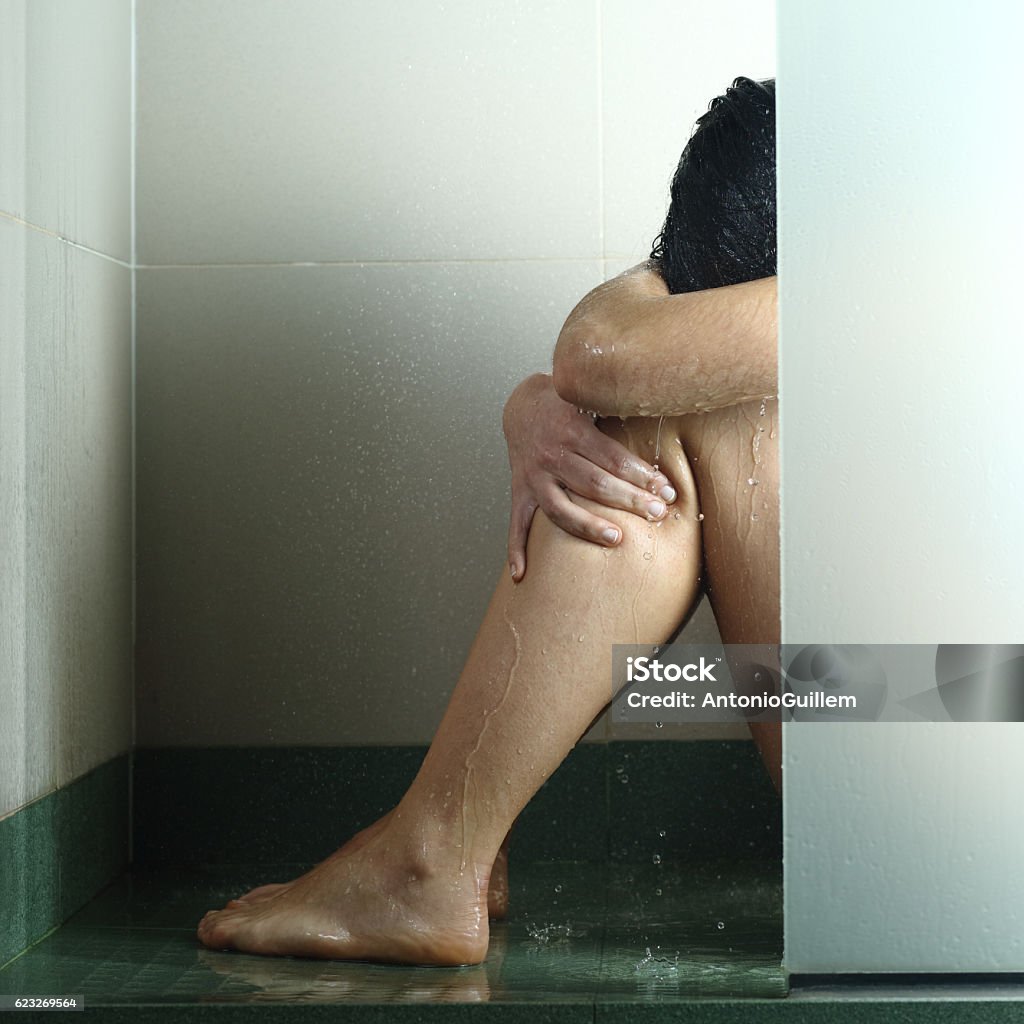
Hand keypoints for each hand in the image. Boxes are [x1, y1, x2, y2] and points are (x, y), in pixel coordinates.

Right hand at [502, 373, 675, 580]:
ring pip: (560, 508)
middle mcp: (551, 454)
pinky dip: (516, 550)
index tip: (668, 491)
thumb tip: (668, 421)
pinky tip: (521, 573)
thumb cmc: (567, 406)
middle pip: (594, 484)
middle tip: (657, 514)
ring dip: (588, 526)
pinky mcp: (519, 491)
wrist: (521, 404)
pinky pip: (516, 523)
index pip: (614, 458)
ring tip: (617, 539)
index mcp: (572, 429)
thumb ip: (621, 412)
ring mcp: (533, 476)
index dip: (643, 476)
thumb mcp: (592, 399)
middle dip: (629, 500)